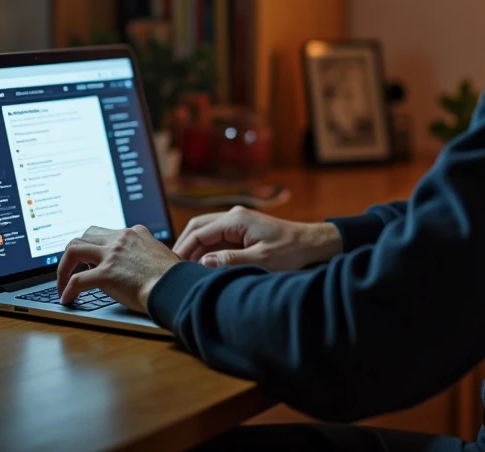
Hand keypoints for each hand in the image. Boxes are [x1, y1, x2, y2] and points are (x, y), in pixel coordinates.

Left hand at [55, 225, 180, 313]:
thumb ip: (146, 253)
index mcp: (134, 233)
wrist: (176, 287)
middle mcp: (121, 238)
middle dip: (74, 252)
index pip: (105, 233)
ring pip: (73, 250)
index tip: (88, 259)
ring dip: (63, 267)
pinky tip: (67, 299)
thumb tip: (142, 264)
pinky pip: (77, 280)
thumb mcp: (160, 254)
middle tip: (70, 269)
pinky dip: (68, 289)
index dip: (93, 247)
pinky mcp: (107, 273)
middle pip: (85, 235)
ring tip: (62, 283)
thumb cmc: (174, 277)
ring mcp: (112, 254)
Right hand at [173, 206, 342, 271]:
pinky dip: (207, 249)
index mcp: (236, 220)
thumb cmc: (290, 251)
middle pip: (198, 227)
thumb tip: (204, 262)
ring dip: (195, 248)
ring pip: (206, 232)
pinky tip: (203, 265)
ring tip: (185, 268)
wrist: (311, 244)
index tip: (172, 265)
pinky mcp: (242, 231)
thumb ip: (232, 260)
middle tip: (173, 265)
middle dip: (184, 245)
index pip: (199, 232)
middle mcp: (234, 217)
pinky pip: (217, 238)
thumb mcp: (262, 259)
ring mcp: (237, 223)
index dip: (184, 249)